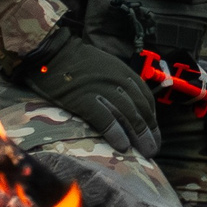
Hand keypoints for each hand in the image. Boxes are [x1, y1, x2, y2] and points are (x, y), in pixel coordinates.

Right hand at [9, 30, 161, 156]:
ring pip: (128, 115)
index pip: (145, 99)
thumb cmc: (77, 62)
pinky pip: (105, 119)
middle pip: (139, 110)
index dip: (152, 119)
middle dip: (149, 131)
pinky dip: (116, 133)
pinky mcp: (85, 99)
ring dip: (139, 136)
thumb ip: (118, 82)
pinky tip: (123, 147)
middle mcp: (118, 81)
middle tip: (153, 149)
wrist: (53, 53)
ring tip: (144, 153)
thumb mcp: (106, 66)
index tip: (154, 134)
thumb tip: (127, 105)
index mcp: (124, 73)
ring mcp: (102, 90)